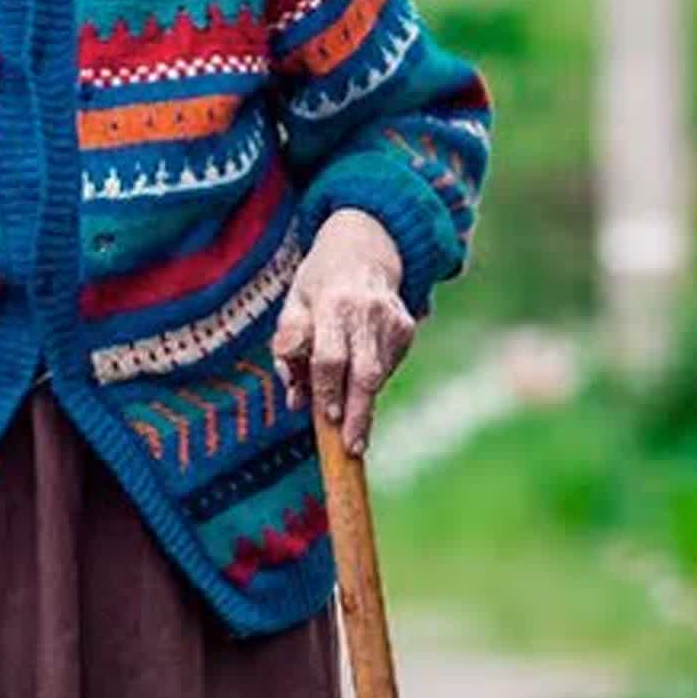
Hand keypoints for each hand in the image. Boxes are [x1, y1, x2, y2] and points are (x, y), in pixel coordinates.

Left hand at [272, 211, 412, 454]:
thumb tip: (296, 401)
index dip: (328, 391)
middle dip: (359, 414)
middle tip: (353, 449)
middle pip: (365, 373)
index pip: (330, 358)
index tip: (328, 419)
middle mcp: (367, 312)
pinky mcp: (407, 327)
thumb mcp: (292, 306)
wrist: (362, 248)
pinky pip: (387, 366)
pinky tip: (357, 375)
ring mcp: (393, 319)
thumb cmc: (317, 285)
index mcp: (332, 305)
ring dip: (362, 402)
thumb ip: (289, 350)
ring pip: (378, 374)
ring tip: (350, 424)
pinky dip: (370, 381)